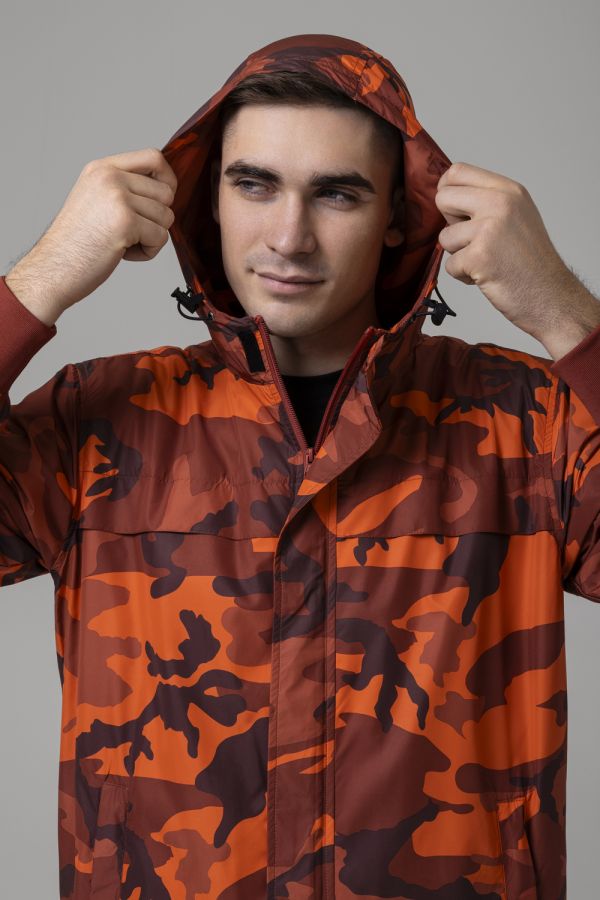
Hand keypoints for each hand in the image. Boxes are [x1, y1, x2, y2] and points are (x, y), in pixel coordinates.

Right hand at [5, 147, 177, 324]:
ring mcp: (117, 197)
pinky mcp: (126, 221)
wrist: (53, 267)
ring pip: (166, 216)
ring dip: (151, 238)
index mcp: (102, 168)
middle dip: (158, 219)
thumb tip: (166, 189)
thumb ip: (125, 188)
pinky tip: (123, 254)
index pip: (153, 157)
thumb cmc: (76, 242)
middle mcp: (109, 177)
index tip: (161, 202)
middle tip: (132, 232)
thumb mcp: (96, 199)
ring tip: (123, 243)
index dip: (167, 180)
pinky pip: (160, 237)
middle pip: (166, 192)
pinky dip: (148, 252)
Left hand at [434, 161, 580, 344]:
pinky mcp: (480, 257)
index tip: (455, 210)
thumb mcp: (516, 215)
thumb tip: (447, 194)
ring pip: (444, 237)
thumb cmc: (530, 261)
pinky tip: (487, 275)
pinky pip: (450, 265)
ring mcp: (490, 229)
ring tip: (486, 260)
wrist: (551, 295)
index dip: (447, 191)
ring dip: (459, 255)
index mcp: (508, 190)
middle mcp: (500, 203)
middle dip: (449, 223)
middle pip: (443, 198)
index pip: (457, 171)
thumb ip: (486, 201)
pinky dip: (464, 276)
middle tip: (472, 239)